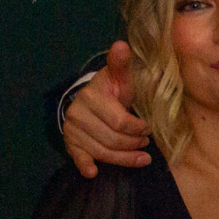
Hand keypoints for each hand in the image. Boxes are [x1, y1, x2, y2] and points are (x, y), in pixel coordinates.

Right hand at [63, 40, 150, 177]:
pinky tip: (93, 172)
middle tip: (146, 144)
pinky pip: (77, 157)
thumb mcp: (119, 77)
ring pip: (102, 152)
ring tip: (141, 158)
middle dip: (133, 144)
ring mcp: (72, 129)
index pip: (120, 122)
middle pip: (112, 139)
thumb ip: (120, 65)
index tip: (149, 129)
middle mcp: (78, 113)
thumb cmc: (112, 91)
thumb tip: (121, 45)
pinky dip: (85, 165)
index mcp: (93, 96)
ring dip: (124, 158)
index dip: (138, 128)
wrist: (90, 101)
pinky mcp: (70, 142)